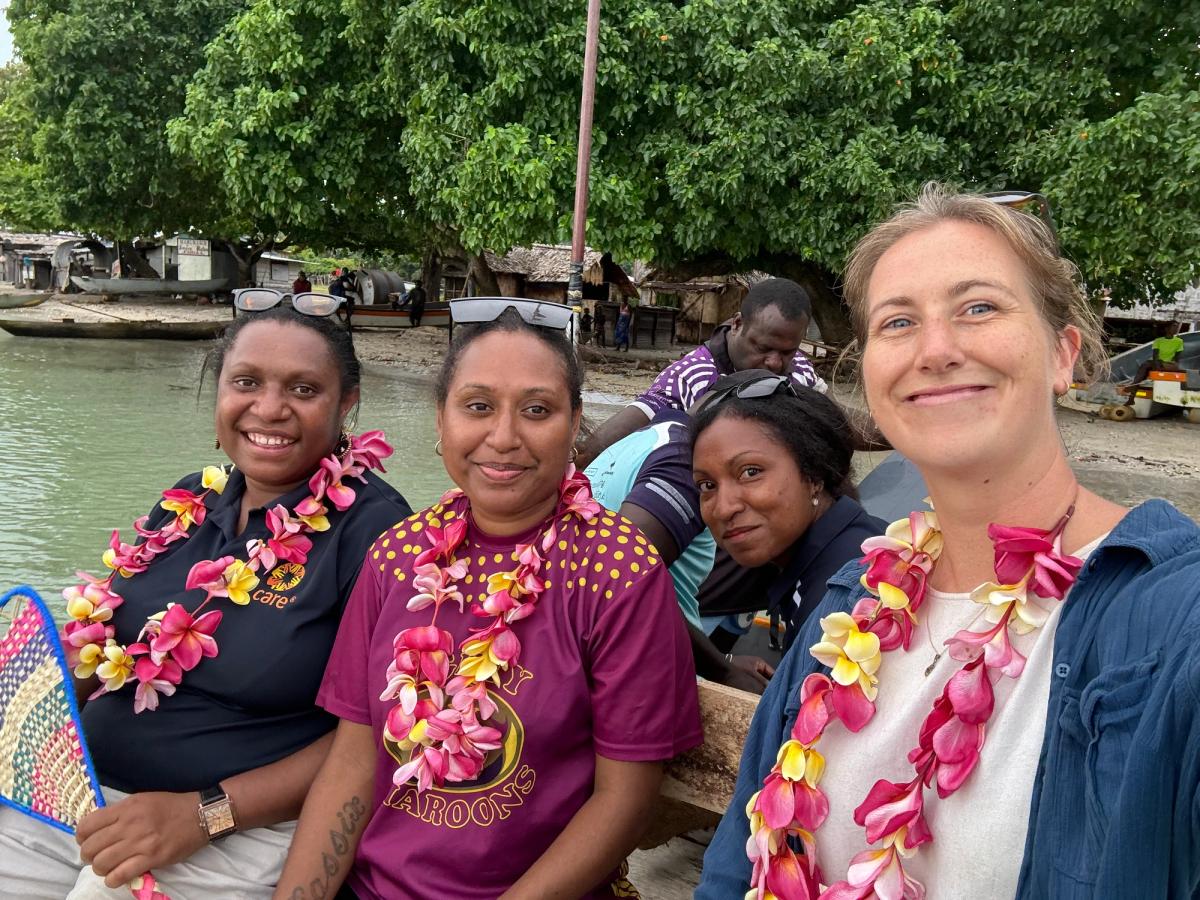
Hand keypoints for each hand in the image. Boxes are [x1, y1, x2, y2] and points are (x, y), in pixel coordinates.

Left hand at [77, 791, 207, 887]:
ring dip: (100, 869)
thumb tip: (96, 827)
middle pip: (90, 847)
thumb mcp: (142, 800)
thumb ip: (119, 812)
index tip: (87, 841)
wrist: (200, 815)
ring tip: (109, 866)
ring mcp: (141, 842)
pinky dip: (113, 879)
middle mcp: (130, 824)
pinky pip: (119, 875)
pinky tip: (118, 875)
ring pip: (101, 864)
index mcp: (127, 807)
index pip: (87, 825)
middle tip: (97, 856)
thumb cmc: (171, 807)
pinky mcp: (152, 858)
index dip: (81, 837)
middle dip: (88, 856)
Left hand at [723, 655, 774, 693]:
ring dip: (763, 688)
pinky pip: (756, 684)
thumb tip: (770, 687)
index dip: (776, 680)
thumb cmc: (736, 666)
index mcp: (760, 663)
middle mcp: (758, 667)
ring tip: (767, 695)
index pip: (773, 672)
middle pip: (767, 678)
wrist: (721, 667)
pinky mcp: (748, 678)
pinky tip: (759, 695)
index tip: (779, 689)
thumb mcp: (751, 673)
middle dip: (769, 685)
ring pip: (762, 682)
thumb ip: (762, 681)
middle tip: (773, 694)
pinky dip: (758, 688)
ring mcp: (753, 673)